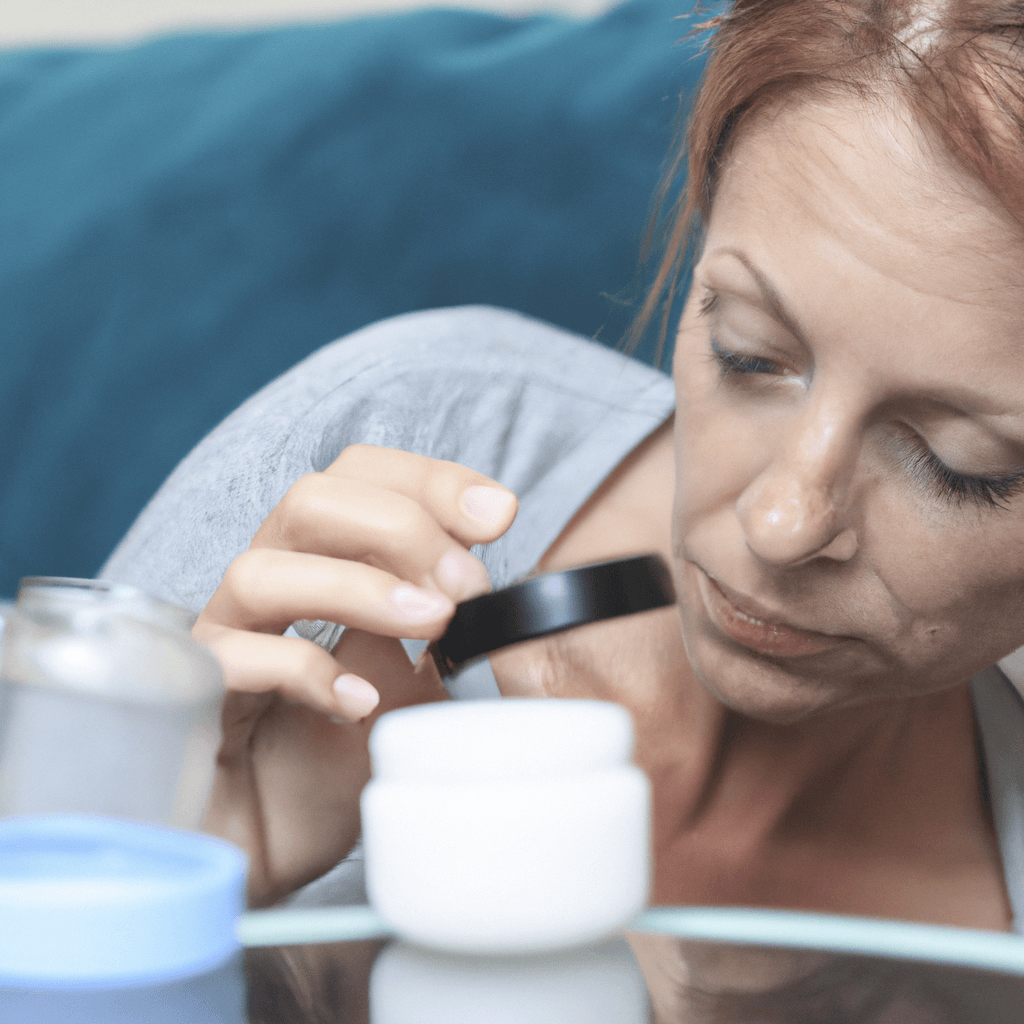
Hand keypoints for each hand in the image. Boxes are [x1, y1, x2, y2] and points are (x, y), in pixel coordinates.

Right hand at [192, 445, 517, 903]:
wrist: (272, 848)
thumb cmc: (335, 763)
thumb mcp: (412, 686)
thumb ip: (436, 633)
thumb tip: (482, 584)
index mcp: (319, 566)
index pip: (359, 480)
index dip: (430, 480)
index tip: (500, 513)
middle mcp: (266, 587)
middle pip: (309, 500)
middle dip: (401, 525)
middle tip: (466, 582)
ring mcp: (223, 639)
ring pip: (264, 570)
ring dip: (360, 588)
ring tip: (431, 624)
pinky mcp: (194, 702)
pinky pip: (235, 662)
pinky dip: (306, 671)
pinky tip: (361, 702)